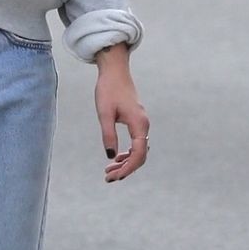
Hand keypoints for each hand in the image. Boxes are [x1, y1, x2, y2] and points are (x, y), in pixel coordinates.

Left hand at [94, 44, 148, 182]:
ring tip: (109, 171)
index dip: (128, 168)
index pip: (138, 154)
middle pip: (140, 156)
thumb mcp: (104, 113)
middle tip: (108, 178)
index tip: (114, 177)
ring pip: (138, 151)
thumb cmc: (108, 90)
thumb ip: (108, 135)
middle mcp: (144, 126)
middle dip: (125, 169)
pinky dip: (127, 154)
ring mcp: (142, 124)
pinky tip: (115, 158)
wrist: (114, 71)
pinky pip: (136, 144)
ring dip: (125, 163)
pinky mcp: (137, 122)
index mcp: (139, 124)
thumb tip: (110, 157)